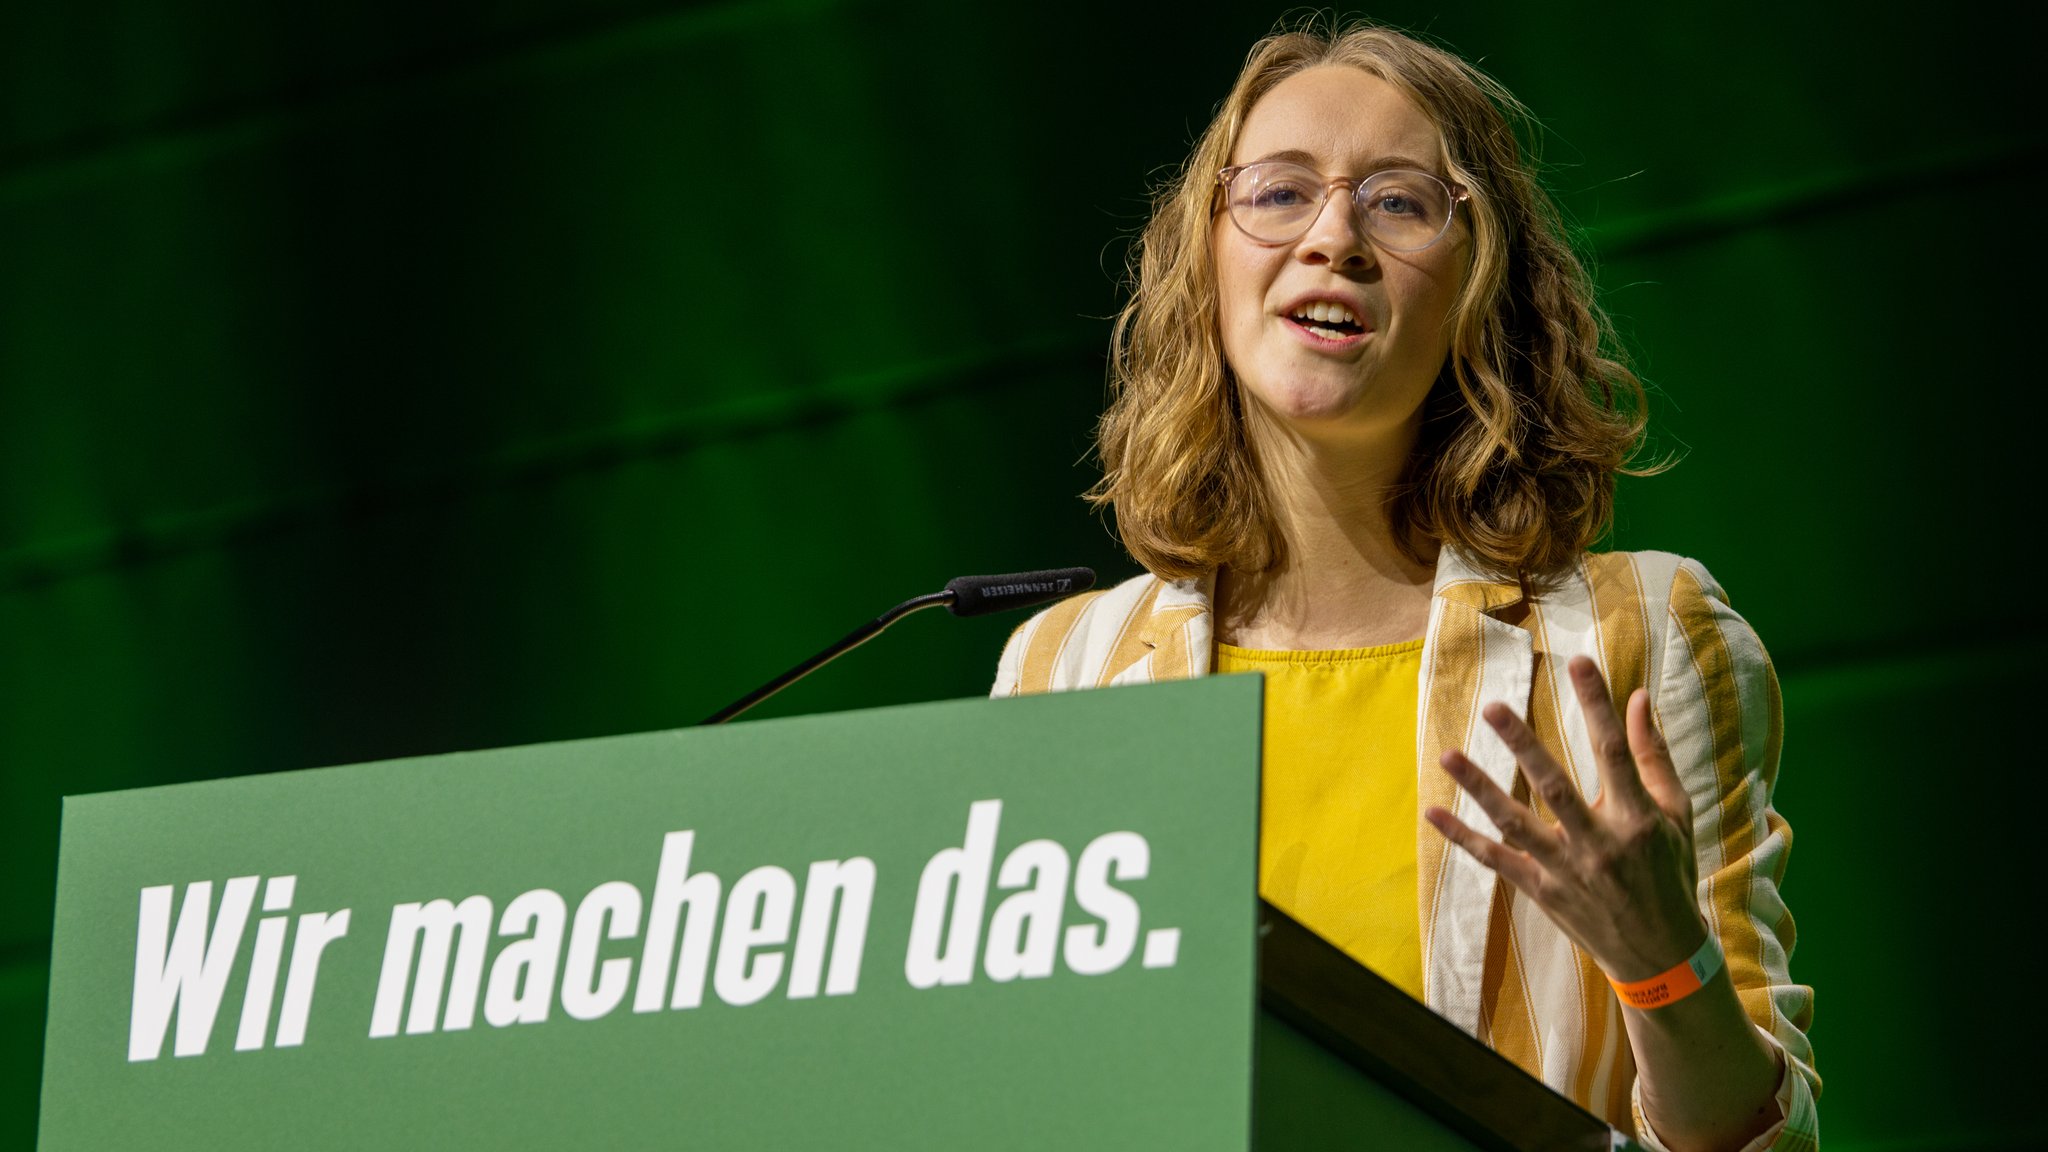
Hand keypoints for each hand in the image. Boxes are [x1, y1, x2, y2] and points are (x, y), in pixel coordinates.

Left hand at [1424, 655, 1707, 981]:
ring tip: (1447, 753)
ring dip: (1479, 788)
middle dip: (1523, 745)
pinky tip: (1432, 812)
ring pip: (1516, 823)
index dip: (1598, 705)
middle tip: (1493, 706)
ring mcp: (1566, 870)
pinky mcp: (1541, 891)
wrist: (1661, 953)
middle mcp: (1599, 844)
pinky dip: (1462, 838)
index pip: (1615, 751)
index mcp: (1637, 819)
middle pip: (1555, 786)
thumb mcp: (1676, 815)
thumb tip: (1639, 697)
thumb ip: (1653, 755)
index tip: (1580, 663)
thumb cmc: (1669, 872)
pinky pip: (1496, 860)